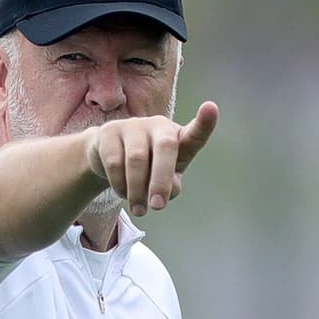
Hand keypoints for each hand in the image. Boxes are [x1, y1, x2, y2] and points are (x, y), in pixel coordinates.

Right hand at [84, 101, 219, 216]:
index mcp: (178, 137)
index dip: (204, 122)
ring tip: (139, 210)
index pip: (194, 132)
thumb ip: (170, 185)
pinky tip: (123, 192)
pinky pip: (114, 163)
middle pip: (165, 147)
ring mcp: (133, 125)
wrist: (107, 156)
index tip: (211, 108)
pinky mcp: (109, 131)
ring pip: (136, 159)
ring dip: (137, 190)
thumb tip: (160, 192)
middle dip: (161, 179)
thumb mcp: (165, 179)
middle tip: (158, 207)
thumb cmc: (146, 168)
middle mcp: (158, 125)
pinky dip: (119, 184)